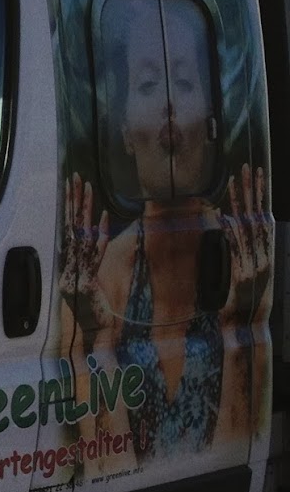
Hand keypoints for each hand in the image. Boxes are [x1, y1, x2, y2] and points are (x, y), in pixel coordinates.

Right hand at [60, 173, 112, 338]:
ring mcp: (77, 271)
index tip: (70, 184)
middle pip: (72, 226)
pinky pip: (95, 253)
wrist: (87, 335)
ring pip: (81, 235)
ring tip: (87, 187)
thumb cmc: (89, 313)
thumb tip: (94, 236)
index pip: (69, 227)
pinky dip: (100, 236)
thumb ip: (87, 263)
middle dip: (74, 200)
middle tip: (76, 177)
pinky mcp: (87, 280)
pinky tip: (104, 218)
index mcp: (67, 262)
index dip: (70, 205)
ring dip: (85, 210)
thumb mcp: (85, 285)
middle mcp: (69, 263)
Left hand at [220, 163, 272, 321]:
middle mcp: (263, 254)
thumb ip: (246, 248)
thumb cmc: (250, 298)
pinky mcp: (242, 272)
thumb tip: (235, 226)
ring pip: (247, 227)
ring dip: (241, 203)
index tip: (256, 174)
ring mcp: (255, 262)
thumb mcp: (252, 270)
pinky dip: (232, 232)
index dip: (260, 195)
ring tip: (234, 182)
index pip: (263, 216)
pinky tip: (226, 217)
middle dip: (252, 190)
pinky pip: (236, 248)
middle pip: (257, 215)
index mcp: (266, 251)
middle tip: (246, 168)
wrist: (250, 323)